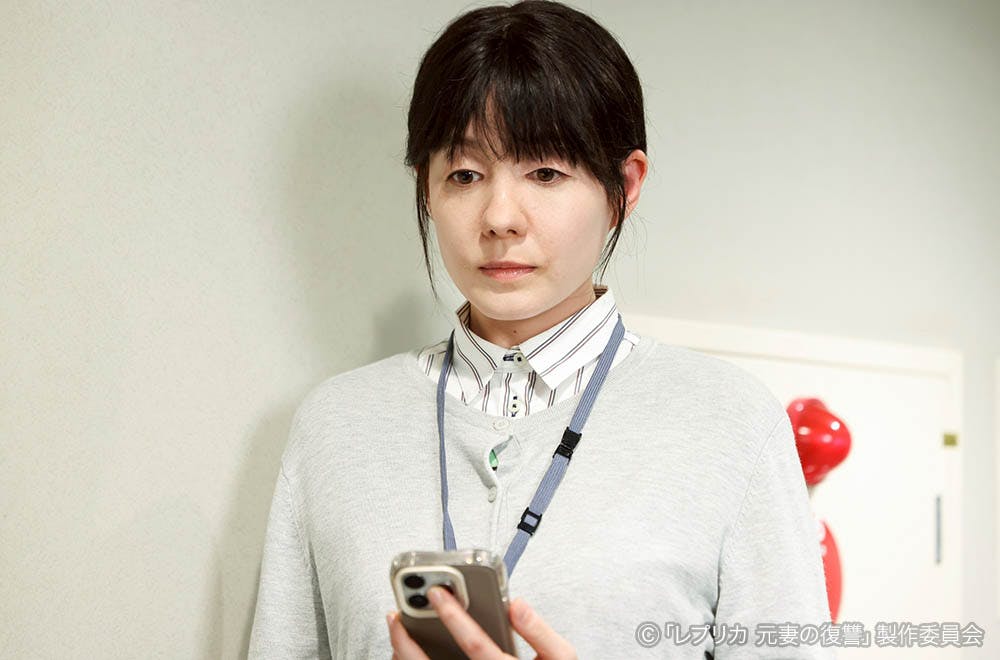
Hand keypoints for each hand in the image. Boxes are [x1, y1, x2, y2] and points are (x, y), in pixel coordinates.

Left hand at [387, 585, 576, 658]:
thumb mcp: (560, 658)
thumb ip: (539, 631)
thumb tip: (517, 605)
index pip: (475, 643)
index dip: (454, 615)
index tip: (437, 593)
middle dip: (409, 640)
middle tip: (396, 614)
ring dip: (404, 656)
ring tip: (396, 632)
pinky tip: (406, 654)